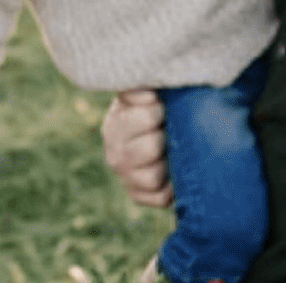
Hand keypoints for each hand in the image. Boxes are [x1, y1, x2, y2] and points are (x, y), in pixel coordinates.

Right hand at [101, 89, 171, 207]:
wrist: (156, 133)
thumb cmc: (155, 106)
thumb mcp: (146, 92)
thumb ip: (141, 88)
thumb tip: (148, 95)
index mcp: (115, 124)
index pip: (146, 118)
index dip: (161, 112)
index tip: (163, 108)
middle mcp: (114, 153)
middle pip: (151, 148)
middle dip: (166, 137)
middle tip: (169, 130)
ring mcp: (125, 177)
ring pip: (153, 177)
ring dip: (168, 164)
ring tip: (171, 150)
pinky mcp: (137, 196)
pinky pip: (160, 197)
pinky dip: (171, 187)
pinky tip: (172, 171)